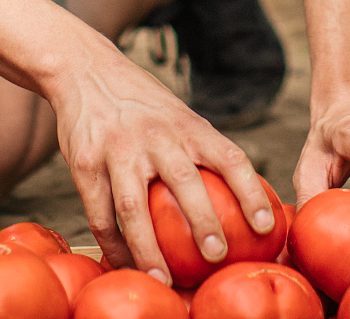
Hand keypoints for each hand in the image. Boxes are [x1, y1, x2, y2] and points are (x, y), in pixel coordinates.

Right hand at [50, 47, 276, 280]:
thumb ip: (201, 149)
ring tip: (165, 279)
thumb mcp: (177, 114)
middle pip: (184, 182)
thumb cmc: (141, 102)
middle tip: (217, 256)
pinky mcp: (85, 165)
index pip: (228, 156)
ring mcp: (118, 150)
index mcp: (186, 124)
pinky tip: (126, 265)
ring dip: (150, 249)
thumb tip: (238, 198)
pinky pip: (100, 215)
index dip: (250, 191)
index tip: (265, 225)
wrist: (84, 70)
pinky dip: (115, 246)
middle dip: (202, 222)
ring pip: (134, 209)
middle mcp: (155, 136)